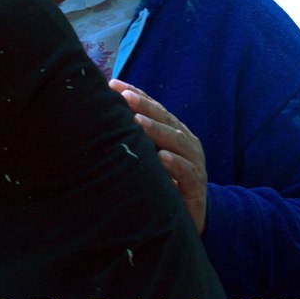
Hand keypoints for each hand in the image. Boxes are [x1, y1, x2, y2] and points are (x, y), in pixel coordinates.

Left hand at [111, 79, 206, 234]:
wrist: (193, 214)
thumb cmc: (165, 179)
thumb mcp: (150, 155)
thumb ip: (136, 137)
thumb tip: (103, 117)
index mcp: (175, 131)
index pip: (155, 108)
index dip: (136, 94)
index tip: (113, 84)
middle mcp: (186, 142)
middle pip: (166, 119)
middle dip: (145, 106)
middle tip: (125, 96)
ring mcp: (194, 162)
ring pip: (177, 141)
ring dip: (157, 130)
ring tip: (138, 121)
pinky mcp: (196, 186)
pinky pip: (187, 172)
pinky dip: (175, 163)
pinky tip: (162, 157)